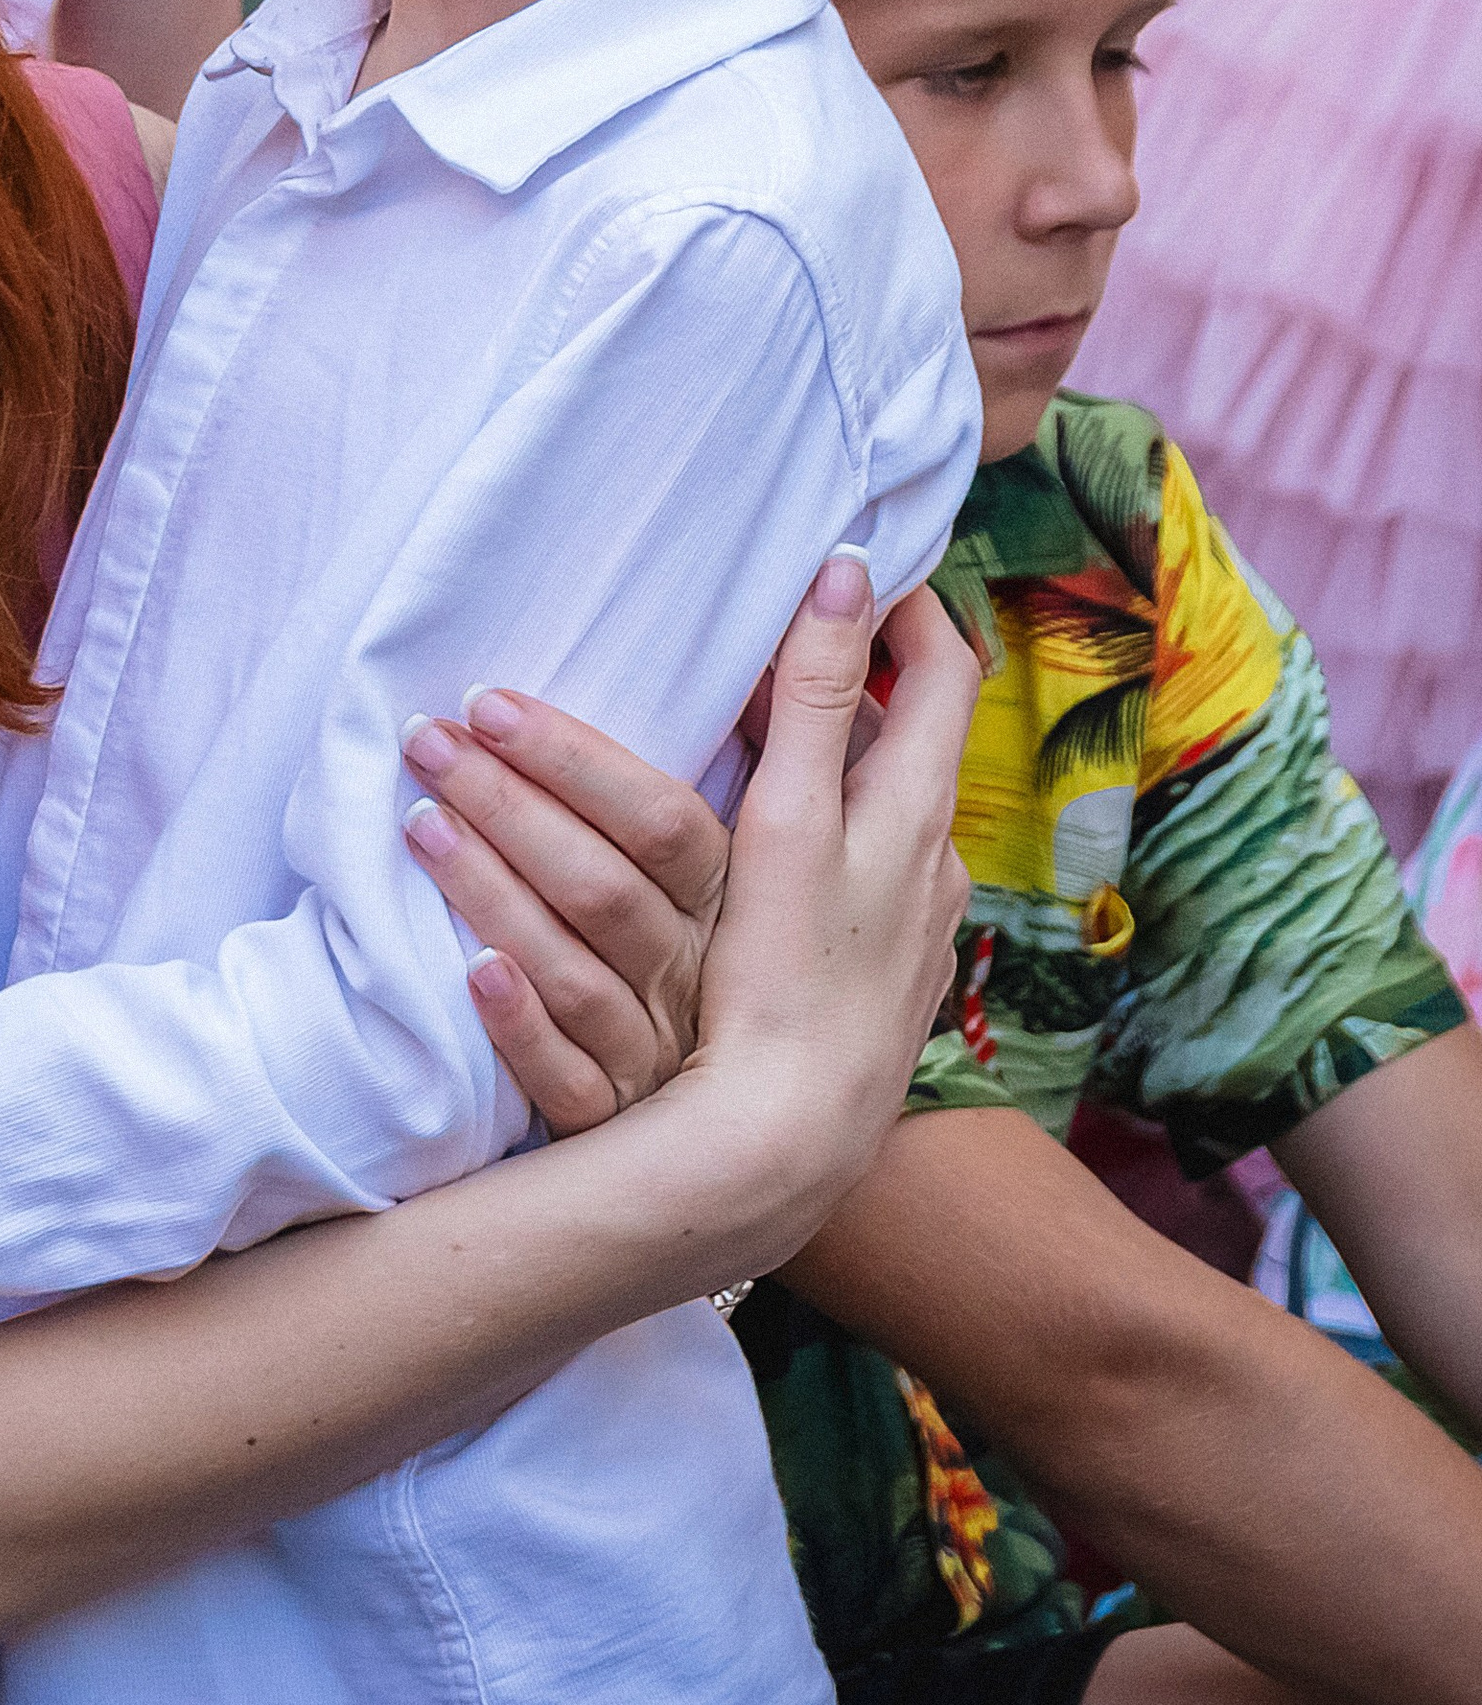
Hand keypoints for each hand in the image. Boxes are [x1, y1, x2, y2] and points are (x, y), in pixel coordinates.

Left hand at [397, 695, 729, 1131]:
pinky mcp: (609, 1119)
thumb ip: (645, 799)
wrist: (704, 1123)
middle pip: (606, 887)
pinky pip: (570, 1081)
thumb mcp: (680, 879)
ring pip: (579, 973)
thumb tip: (619, 678)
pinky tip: (473, 973)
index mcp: (723, 900)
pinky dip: (522, 1024)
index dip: (575, 758)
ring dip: (495, 894)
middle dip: (509, 804)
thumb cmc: (654, 950)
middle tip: (428, 743)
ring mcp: (654, 1051)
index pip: (663, 819)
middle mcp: (692, 973)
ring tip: (420, 825)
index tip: (487, 705)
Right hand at [689, 566, 976, 1201]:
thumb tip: (849, 573)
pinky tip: (767, 847)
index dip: (908, 606)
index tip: (849, 567)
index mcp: (920, 809)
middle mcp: (934, 860)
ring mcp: (912, 922)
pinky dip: (827, 825)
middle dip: (861, 673)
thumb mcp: (795, 818)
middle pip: (915, 732)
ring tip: (759, 730)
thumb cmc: (788, 974)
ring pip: (886, 802)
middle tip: (785, 636)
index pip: (944, 669)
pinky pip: (864, 864)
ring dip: (837, 752)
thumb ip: (821, 695)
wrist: (790, 1137)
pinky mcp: (880, 971)